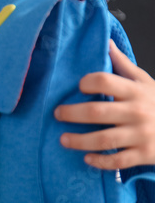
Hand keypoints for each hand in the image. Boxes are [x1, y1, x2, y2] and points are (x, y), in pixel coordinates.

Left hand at [57, 40, 154, 168]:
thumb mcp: (145, 81)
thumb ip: (123, 64)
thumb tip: (105, 41)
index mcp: (135, 91)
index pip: (105, 81)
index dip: (87, 82)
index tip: (78, 87)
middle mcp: (138, 112)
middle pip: (97, 112)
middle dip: (72, 113)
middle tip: (57, 114)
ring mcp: (142, 134)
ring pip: (103, 139)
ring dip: (79, 141)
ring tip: (63, 139)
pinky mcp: (145, 154)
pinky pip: (118, 161)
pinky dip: (100, 161)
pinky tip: (87, 158)